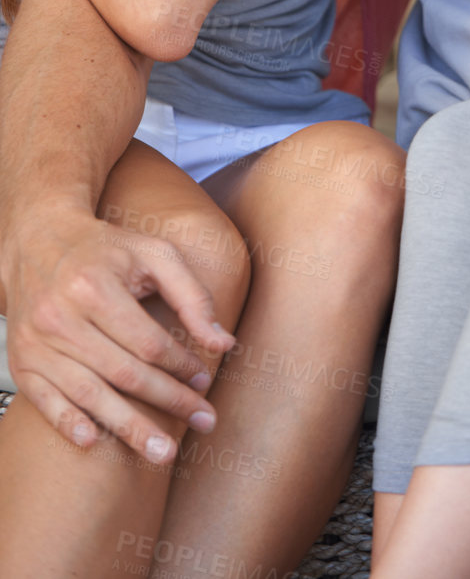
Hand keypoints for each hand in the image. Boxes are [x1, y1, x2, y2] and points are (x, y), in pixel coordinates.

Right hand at [1, 207, 233, 460]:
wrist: (40, 241)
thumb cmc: (107, 249)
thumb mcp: (156, 254)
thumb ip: (193, 295)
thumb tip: (223, 342)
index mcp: (96, 286)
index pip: (148, 341)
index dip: (180, 365)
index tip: (204, 381)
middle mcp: (61, 317)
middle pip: (123, 373)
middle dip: (167, 403)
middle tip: (202, 423)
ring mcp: (37, 342)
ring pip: (89, 394)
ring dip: (128, 428)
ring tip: (161, 452)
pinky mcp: (22, 360)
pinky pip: (45, 400)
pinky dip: (69, 423)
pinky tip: (94, 442)